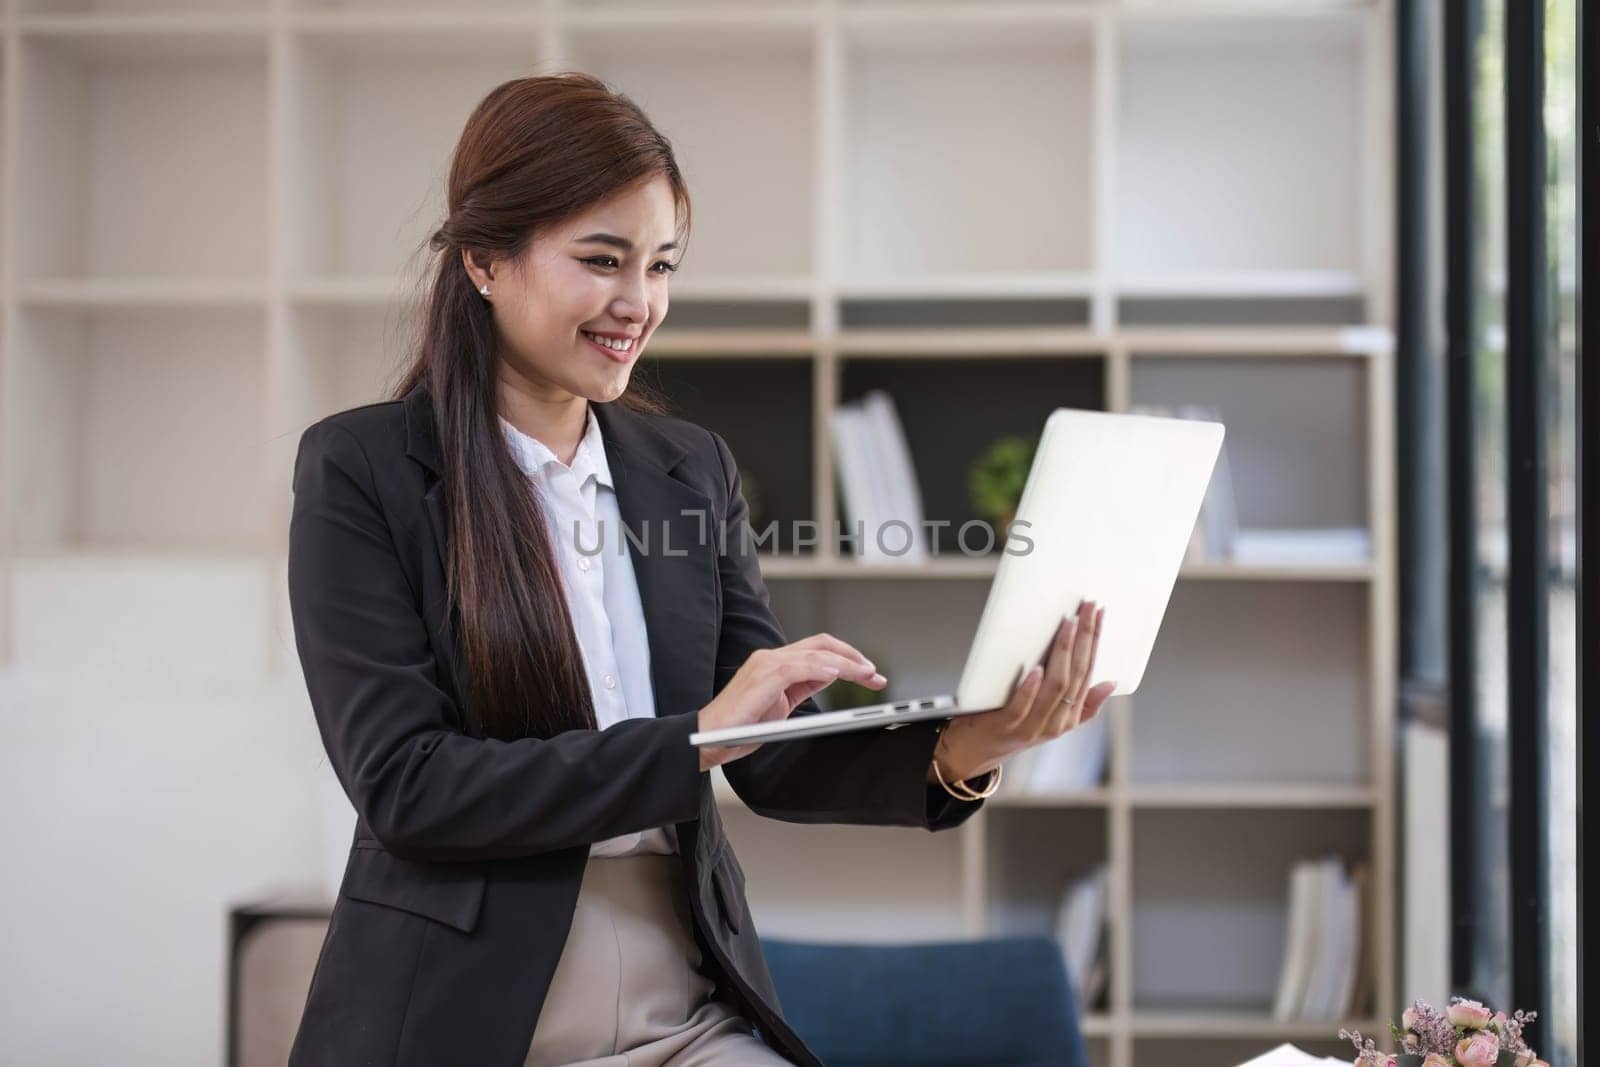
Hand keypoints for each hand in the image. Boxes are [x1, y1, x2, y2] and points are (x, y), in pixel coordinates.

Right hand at [697, 633, 885, 771]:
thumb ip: (802, 687)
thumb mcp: (780, 706)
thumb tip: (831, 674)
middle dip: (854, 657)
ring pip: (816, 653)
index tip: (870, 674)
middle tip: (876, 674)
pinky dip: (822, 667)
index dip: (848, 658)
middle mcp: (771, 657)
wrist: (709, 738)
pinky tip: (839, 672)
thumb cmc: (740, 727)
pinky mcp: (763, 675)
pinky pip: (799, 666)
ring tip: (867, 674)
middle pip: (822, 644)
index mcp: (776, 664)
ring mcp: (766, 664)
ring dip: (847, 663)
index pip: (819, 650)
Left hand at [930, 598, 1115, 784]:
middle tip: (1088, 609)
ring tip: (1068, 626)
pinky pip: (1022, 707)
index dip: (1095, 641)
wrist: (976, 750)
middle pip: (1076, 675)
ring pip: (1055, 687)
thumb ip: (1083, 704)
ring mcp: (1030, 726)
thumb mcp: (1052, 717)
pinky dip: (1030, 688)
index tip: (1099, 613)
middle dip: (1085, 638)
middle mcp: (1055, 722)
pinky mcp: (1006, 726)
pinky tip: (1036, 668)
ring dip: (1063, 654)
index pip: (1088, 671)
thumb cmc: (1013, 724)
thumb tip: (1110, 683)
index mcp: (1069, 716)